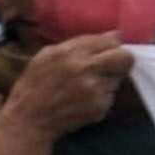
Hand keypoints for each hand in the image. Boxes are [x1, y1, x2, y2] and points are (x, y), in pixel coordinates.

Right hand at [8, 33, 132, 138]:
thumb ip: (80, 43)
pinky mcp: (100, 106)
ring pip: (118, 78)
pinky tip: (84, 100)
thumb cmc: (34, 84)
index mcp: (70, 52)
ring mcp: (95, 89)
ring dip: (108, 80)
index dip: (111, 46)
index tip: (108, 51)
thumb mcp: (47, 55)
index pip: (110, 42)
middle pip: (125, 58)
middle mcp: (85, 69)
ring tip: (86, 86)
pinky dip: (101, 97)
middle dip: (123, 60)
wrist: (29, 119)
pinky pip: (111, 96)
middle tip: (112, 66)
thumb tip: (114, 35)